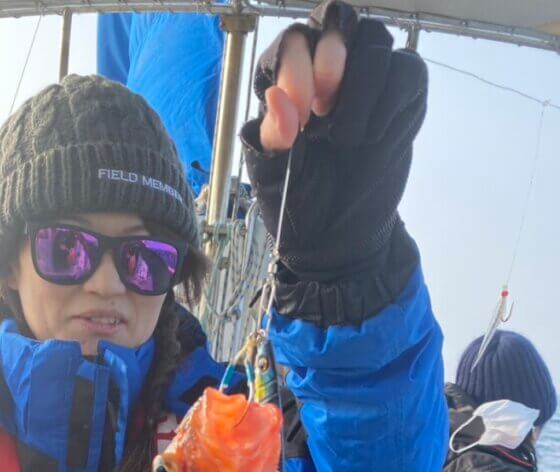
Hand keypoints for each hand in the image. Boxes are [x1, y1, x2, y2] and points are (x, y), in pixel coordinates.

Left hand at [241, 2, 426, 322]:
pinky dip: (392, 100)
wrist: (337, 241)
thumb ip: (271, 137)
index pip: (291, 42)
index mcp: (285, 83)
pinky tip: (374, 138)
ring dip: (361, 89)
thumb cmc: (296, 204)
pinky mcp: (402, 98)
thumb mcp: (270, 177)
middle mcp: (326, 72)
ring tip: (347, 140)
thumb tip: (278, 98)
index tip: (299, 115)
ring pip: (375, 39)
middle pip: (335, 19)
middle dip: (331, 57)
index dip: (295, 67)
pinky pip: (408, 68)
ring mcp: (367, 82)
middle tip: (323, 109)